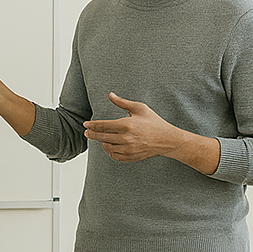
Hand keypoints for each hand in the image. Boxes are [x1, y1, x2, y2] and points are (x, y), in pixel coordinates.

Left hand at [82, 92, 206, 165]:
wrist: (167, 139)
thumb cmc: (153, 122)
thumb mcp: (140, 108)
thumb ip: (122, 102)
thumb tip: (110, 95)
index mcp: (127, 125)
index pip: (102, 126)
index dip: (91, 125)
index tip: (85, 124)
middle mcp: (126, 138)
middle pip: (101, 137)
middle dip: (91, 134)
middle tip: (87, 132)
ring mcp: (128, 149)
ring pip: (106, 147)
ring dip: (101, 142)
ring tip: (100, 138)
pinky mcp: (130, 156)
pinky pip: (114, 155)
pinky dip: (110, 151)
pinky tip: (110, 145)